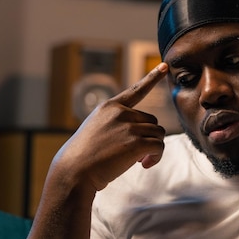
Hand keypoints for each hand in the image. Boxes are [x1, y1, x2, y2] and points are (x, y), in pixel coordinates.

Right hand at [50, 63, 168, 191]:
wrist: (73, 173)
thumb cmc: (83, 158)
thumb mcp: (96, 131)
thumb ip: (117, 126)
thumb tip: (144, 136)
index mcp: (109, 107)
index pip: (136, 91)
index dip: (152, 78)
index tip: (165, 65)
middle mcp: (120, 113)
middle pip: (152, 121)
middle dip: (148, 136)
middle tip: (137, 154)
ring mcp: (128, 126)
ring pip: (158, 133)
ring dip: (153, 148)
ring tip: (139, 160)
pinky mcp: (136, 142)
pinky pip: (158, 146)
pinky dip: (156, 157)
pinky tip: (143, 164)